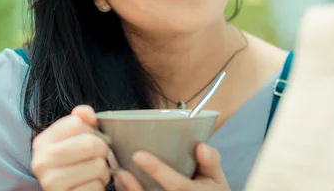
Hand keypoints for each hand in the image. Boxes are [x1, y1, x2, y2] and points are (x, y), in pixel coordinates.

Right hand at [31, 105, 111, 190]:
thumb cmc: (74, 165)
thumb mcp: (73, 140)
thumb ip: (80, 121)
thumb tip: (88, 113)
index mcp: (42, 142)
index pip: (77, 123)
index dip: (91, 131)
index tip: (90, 140)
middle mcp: (42, 161)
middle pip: (90, 144)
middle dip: (102, 151)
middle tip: (98, 158)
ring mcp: (51, 182)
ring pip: (98, 165)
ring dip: (103, 172)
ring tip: (93, 174)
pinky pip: (96, 186)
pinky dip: (98, 187)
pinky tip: (89, 187)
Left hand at [114, 143, 229, 190]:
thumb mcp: (217, 178)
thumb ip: (211, 161)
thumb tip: (201, 147)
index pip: (176, 185)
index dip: (157, 170)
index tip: (138, 155)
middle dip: (133, 187)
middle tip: (119, 170)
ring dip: (126, 190)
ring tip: (116, 172)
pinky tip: (120, 180)